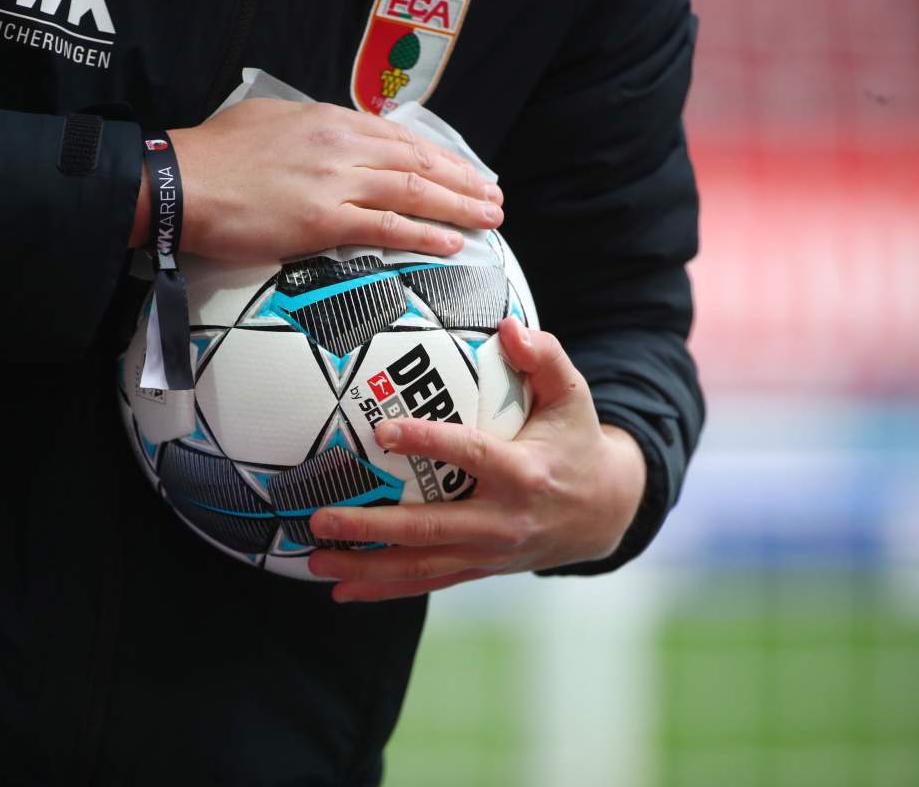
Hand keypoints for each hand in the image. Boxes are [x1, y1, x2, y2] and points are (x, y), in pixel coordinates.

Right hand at [130, 98, 503, 258]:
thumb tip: (329, 143)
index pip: (399, 137)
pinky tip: (450, 244)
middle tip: (492, 197)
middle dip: (462, 181)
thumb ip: (308, 132)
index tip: (464, 170)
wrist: (178, 183)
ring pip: (413, 192)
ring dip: (457, 207)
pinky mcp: (323, 220)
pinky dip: (423, 235)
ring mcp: (335, 182)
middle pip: (417, 162)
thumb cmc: (213, 157)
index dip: (440, 156)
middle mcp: (340, 146)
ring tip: (488, 220)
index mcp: (329, 121)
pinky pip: (387, 228)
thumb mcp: (267, 122)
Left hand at [306, 317, 646, 601]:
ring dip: (366, 567)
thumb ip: (545, 358)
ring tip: (314, 559)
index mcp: (525, 474)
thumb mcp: (573, 396)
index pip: (471, 455)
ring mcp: (490, 554)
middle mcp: (504, 522)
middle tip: (322, 518)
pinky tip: (341, 591)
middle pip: (431, 528)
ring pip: (422, 566)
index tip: (383, 431)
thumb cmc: (575, 441)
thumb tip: (508, 326)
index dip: (428, 443)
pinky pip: (427, 583)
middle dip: (373, 527)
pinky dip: (384, 590)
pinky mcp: (480, 569)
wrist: (603, 512)